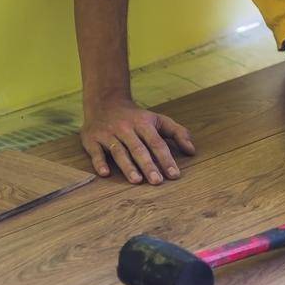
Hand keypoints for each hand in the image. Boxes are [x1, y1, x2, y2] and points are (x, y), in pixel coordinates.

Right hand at [80, 96, 195, 183]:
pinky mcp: (92, 139)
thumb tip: (192, 151)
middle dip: (148, 165)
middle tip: (157, 182)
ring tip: (137, 181)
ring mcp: (108, 134)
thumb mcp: (158, 120)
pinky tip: (105, 174)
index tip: (174, 175)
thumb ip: (177, 133)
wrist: (105, 102)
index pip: (157, 143)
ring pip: (119, 151)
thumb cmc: (136, 117)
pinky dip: (100, 162)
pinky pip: (96, 152)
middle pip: (139, 149)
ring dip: (127, 166)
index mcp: (143, 124)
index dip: (166, 159)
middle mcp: (126, 128)